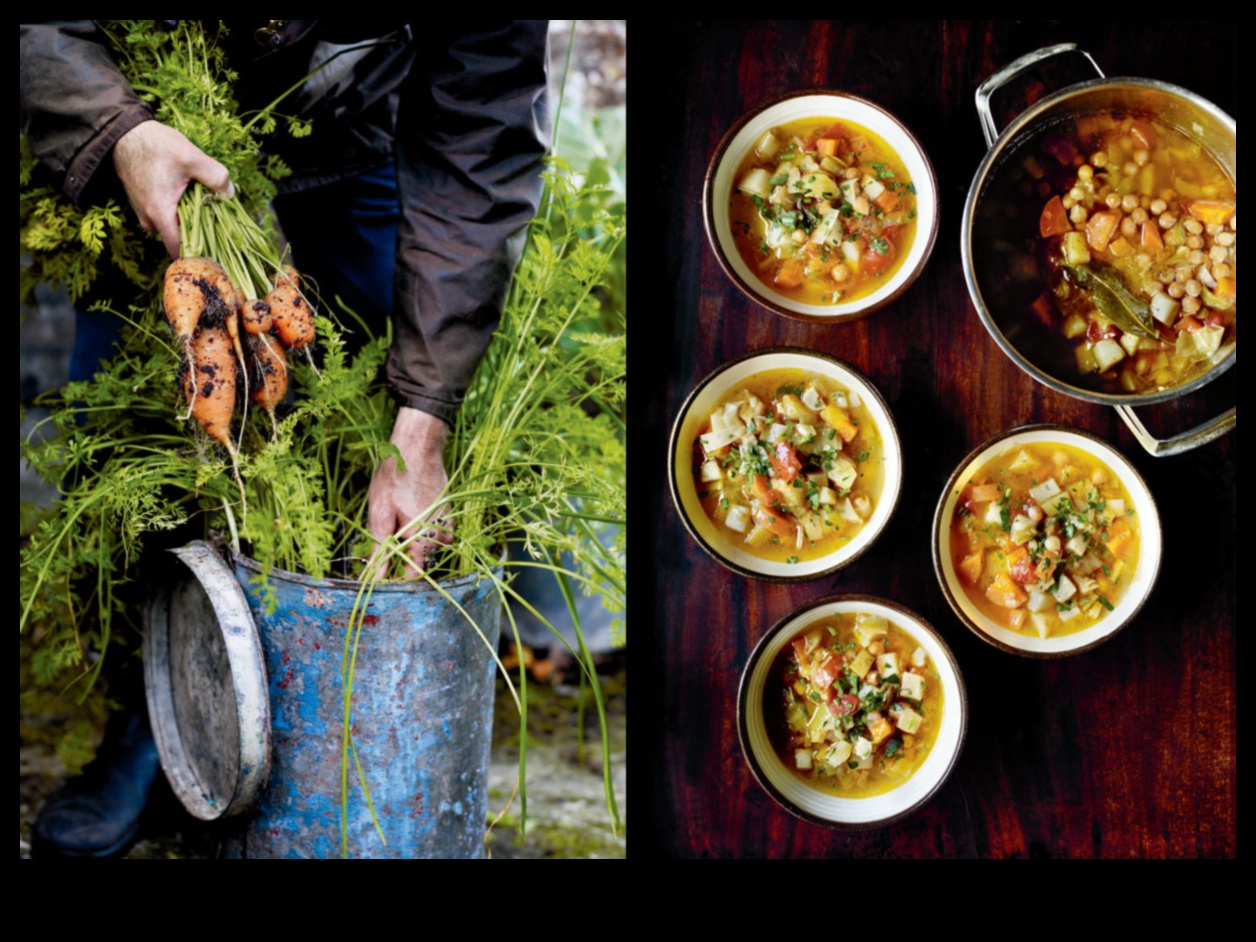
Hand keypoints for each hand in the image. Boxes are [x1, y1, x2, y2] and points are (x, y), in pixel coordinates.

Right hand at [112, 120, 233, 259]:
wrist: (124, 133)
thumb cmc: (156, 145)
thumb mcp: (192, 157)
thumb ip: (216, 176)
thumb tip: (230, 195)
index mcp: (160, 213)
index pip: (180, 249)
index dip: (200, 253)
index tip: (217, 252)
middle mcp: (149, 219)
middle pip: (179, 238)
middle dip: (200, 233)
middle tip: (218, 220)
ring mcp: (144, 213)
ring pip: (173, 227)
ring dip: (190, 220)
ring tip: (204, 204)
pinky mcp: (143, 205)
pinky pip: (165, 216)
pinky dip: (179, 211)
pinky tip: (189, 196)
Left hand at [367, 407, 452, 576]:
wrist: (417, 447)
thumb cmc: (395, 479)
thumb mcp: (380, 515)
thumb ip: (380, 548)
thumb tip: (376, 576)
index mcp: (423, 540)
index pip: (414, 574)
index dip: (398, 578)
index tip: (384, 575)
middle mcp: (440, 535)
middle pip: (423, 560)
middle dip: (404, 558)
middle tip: (385, 542)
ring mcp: (447, 522)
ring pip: (432, 546)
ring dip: (416, 543)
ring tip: (398, 524)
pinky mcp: (448, 511)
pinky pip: (439, 531)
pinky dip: (425, 530)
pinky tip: (411, 514)